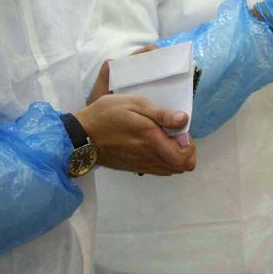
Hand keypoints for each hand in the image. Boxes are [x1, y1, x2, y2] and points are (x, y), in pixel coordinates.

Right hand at [78, 62, 195, 174]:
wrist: (82, 135)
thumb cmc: (108, 114)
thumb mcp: (135, 104)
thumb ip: (161, 114)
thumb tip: (184, 120)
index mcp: (152, 141)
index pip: (185, 159)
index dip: (190, 146)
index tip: (181, 130)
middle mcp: (150, 157)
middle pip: (181, 167)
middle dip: (184, 150)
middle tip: (174, 133)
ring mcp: (141, 165)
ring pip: (170, 170)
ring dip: (173, 156)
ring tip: (163, 138)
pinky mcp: (133, 168)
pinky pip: (157, 169)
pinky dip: (162, 160)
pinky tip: (152, 144)